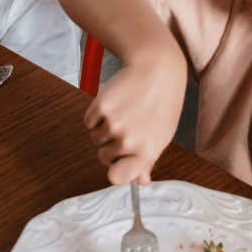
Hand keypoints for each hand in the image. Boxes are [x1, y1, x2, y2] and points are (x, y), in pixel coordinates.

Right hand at [83, 52, 185, 184]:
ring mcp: (113, 124)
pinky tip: (114, 103)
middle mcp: (128, 142)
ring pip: (95, 138)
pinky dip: (96, 115)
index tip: (119, 161)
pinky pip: (88, 122)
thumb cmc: (163, 103)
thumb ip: (148, 160)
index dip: (115, 169)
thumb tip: (141, 182)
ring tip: (123, 111)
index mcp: (146, 152)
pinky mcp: (100, 107)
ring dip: (103, 128)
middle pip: (103, 156)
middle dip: (111, 144)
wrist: (157, 69)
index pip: (116, 177)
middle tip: (128, 124)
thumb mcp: (162, 135)